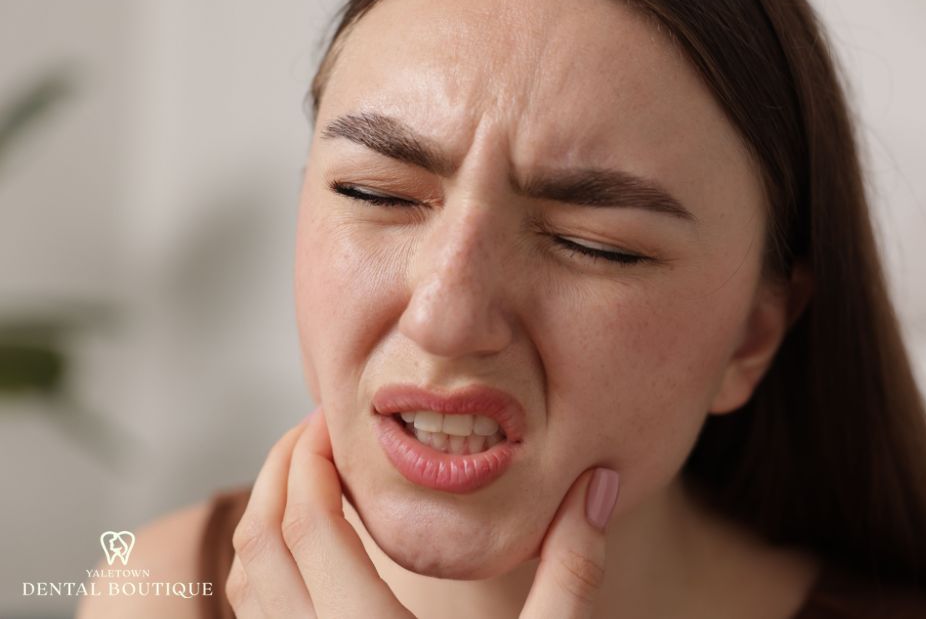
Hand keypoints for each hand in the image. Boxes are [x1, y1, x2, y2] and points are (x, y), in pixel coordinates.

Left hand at [226, 408, 620, 617]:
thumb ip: (574, 572)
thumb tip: (600, 481)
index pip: (308, 525)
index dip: (309, 460)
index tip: (331, 419)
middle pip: (260, 545)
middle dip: (277, 475)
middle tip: (314, 432)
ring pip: (245, 586)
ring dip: (264, 520)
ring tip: (307, 481)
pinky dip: (264, 571)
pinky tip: (307, 555)